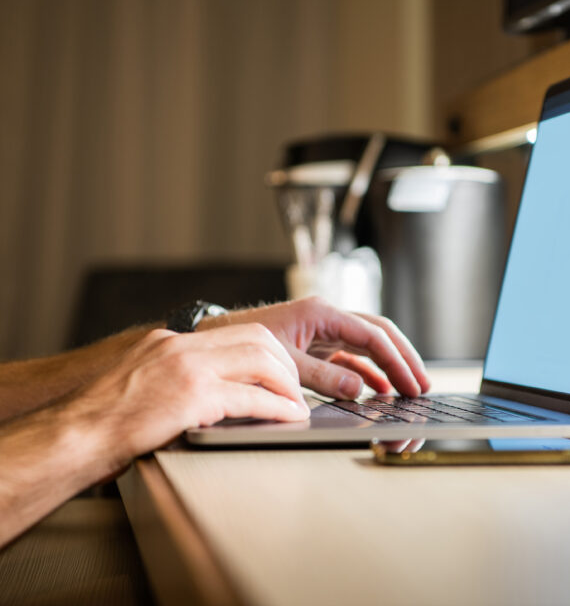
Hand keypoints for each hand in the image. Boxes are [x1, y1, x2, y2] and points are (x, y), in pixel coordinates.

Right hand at [73, 324, 308, 463]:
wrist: (75, 435)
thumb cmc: (103, 420)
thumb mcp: (141, 382)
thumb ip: (172, 376)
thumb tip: (206, 392)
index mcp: (170, 341)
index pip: (237, 332)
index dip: (268, 350)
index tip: (280, 368)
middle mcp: (182, 346)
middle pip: (257, 339)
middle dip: (285, 363)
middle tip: (295, 386)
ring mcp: (188, 368)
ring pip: (261, 361)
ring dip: (287, 383)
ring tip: (296, 403)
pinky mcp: (193, 397)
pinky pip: (252, 397)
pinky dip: (278, 407)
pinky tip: (288, 417)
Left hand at [200, 297, 428, 399]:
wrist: (220, 337)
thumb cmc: (245, 342)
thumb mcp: (285, 362)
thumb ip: (321, 376)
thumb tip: (359, 388)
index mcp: (322, 313)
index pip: (371, 334)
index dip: (396, 359)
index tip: (412, 382)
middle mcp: (328, 318)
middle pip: (378, 334)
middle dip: (402, 358)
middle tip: (422, 384)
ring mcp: (325, 331)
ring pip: (368, 346)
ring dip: (389, 366)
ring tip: (408, 389)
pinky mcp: (319, 345)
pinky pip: (352, 357)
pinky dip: (368, 372)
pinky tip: (380, 390)